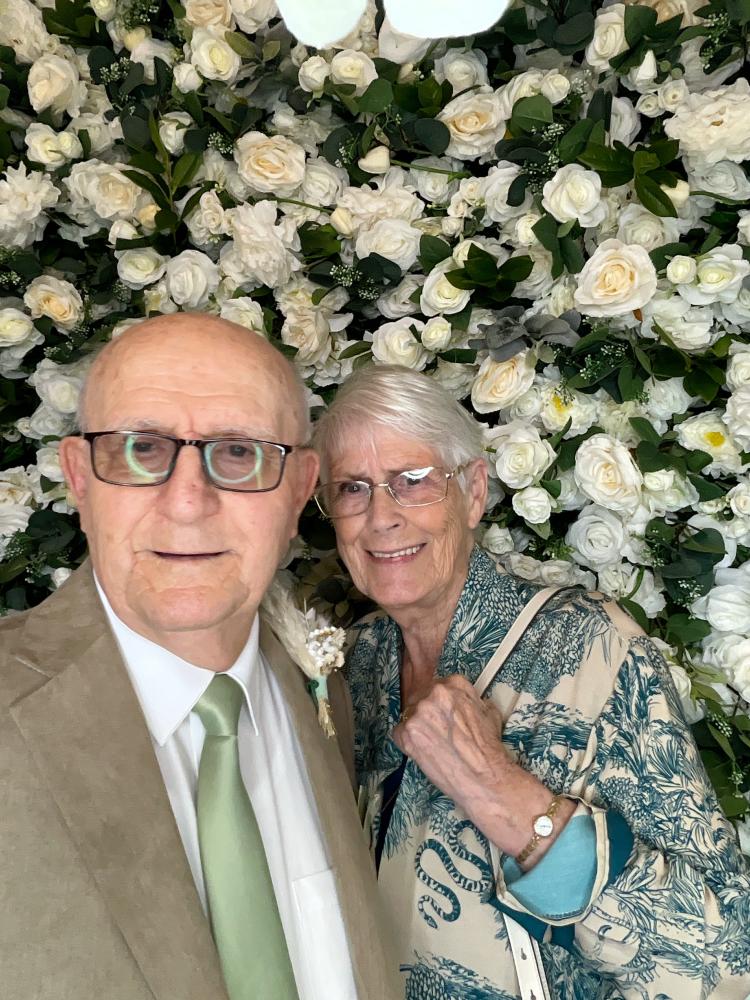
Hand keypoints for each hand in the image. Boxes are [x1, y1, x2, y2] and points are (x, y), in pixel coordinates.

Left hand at [394, 675, 573, 861]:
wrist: (483, 776)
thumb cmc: (488, 748)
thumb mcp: (489, 712)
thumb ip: (473, 700)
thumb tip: (469, 702)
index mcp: (454, 685)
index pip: (437, 687)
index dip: (438, 703)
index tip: (441, 713)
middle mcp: (434, 694)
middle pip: (420, 698)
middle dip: (426, 714)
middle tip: (436, 730)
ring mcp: (418, 713)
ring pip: (408, 715)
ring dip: (417, 727)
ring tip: (432, 743)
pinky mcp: (406, 733)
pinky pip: (398, 732)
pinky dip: (406, 742)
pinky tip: (422, 751)